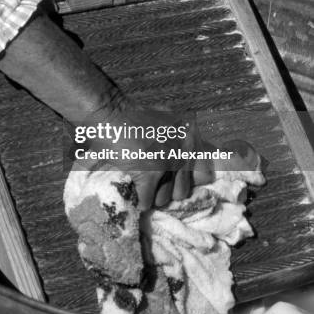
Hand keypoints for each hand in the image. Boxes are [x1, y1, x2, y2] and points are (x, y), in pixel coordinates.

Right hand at [71, 99, 211, 210]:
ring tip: (141, 180)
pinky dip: (139, 199)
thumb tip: (202, 173)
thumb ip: (183, 141)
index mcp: (191, 136)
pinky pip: (147, 201)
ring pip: (164, 199)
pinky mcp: (149, 174)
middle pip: (182, 191)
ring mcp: (168, 162)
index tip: (177, 178)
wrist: (109, 112)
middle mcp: (184, 149)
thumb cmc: (133, 117)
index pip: (205, 174)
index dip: (189, 179)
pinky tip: (134, 188)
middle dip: (167, 188)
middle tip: (153, 179)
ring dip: (152, 194)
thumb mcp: (168, 123)